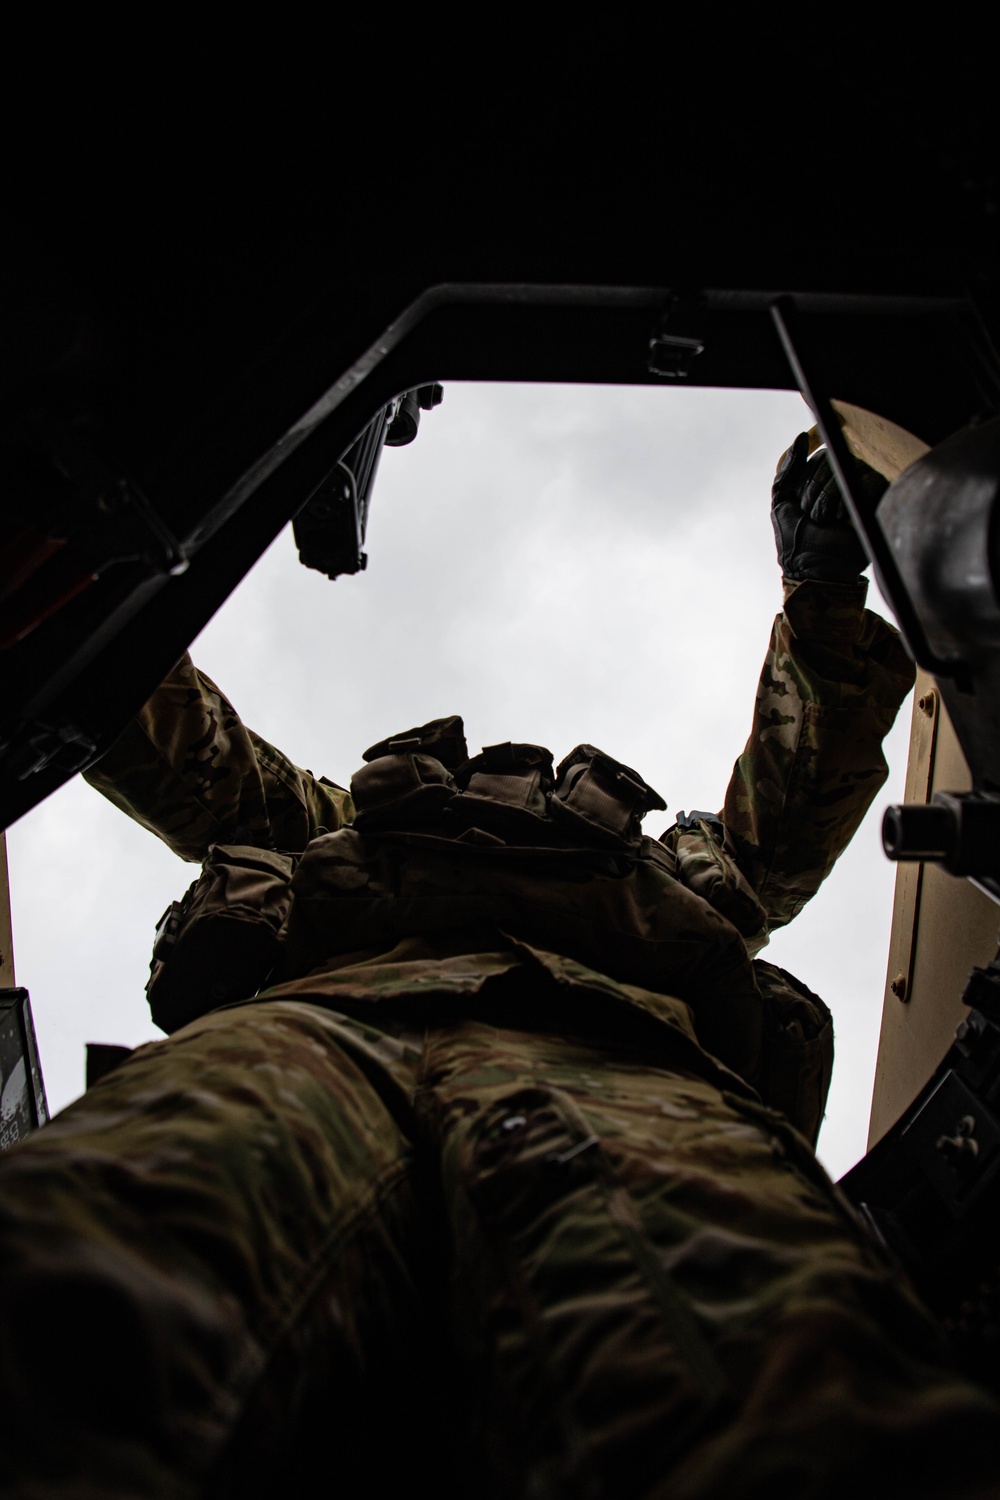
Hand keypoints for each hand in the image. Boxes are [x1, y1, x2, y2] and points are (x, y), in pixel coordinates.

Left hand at [771, 432, 885, 583]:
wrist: (814, 569)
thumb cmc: (796, 540)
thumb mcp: (781, 501)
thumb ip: (788, 469)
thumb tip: (802, 437)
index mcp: (826, 478)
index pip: (819, 458)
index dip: (806, 481)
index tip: (802, 505)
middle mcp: (848, 479)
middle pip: (831, 461)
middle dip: (813, 493)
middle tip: (814, 518)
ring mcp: (865, 488)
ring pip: (846, 470)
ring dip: (826, 500)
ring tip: (826, 522)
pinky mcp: (879, 501)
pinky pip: (867, 481)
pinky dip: (847, 503)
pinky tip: (842, 521)